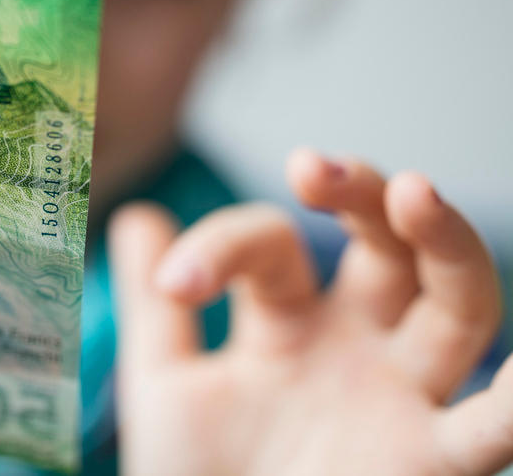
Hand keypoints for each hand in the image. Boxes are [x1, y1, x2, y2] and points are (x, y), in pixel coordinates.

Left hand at [111, 148, 511, 475]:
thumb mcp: (167, 387)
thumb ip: (157, 309)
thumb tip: (136, 215)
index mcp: (289, 321)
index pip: (274, 247)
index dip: (226, 246)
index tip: (177, 284)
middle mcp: (355, 346)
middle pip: (385, 249)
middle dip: (359, 195)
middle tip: (312, 167)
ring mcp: (399, 398)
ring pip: (457, 307)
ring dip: (447, 246)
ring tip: (415, 190)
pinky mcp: (430, 463)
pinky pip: (491, 432)